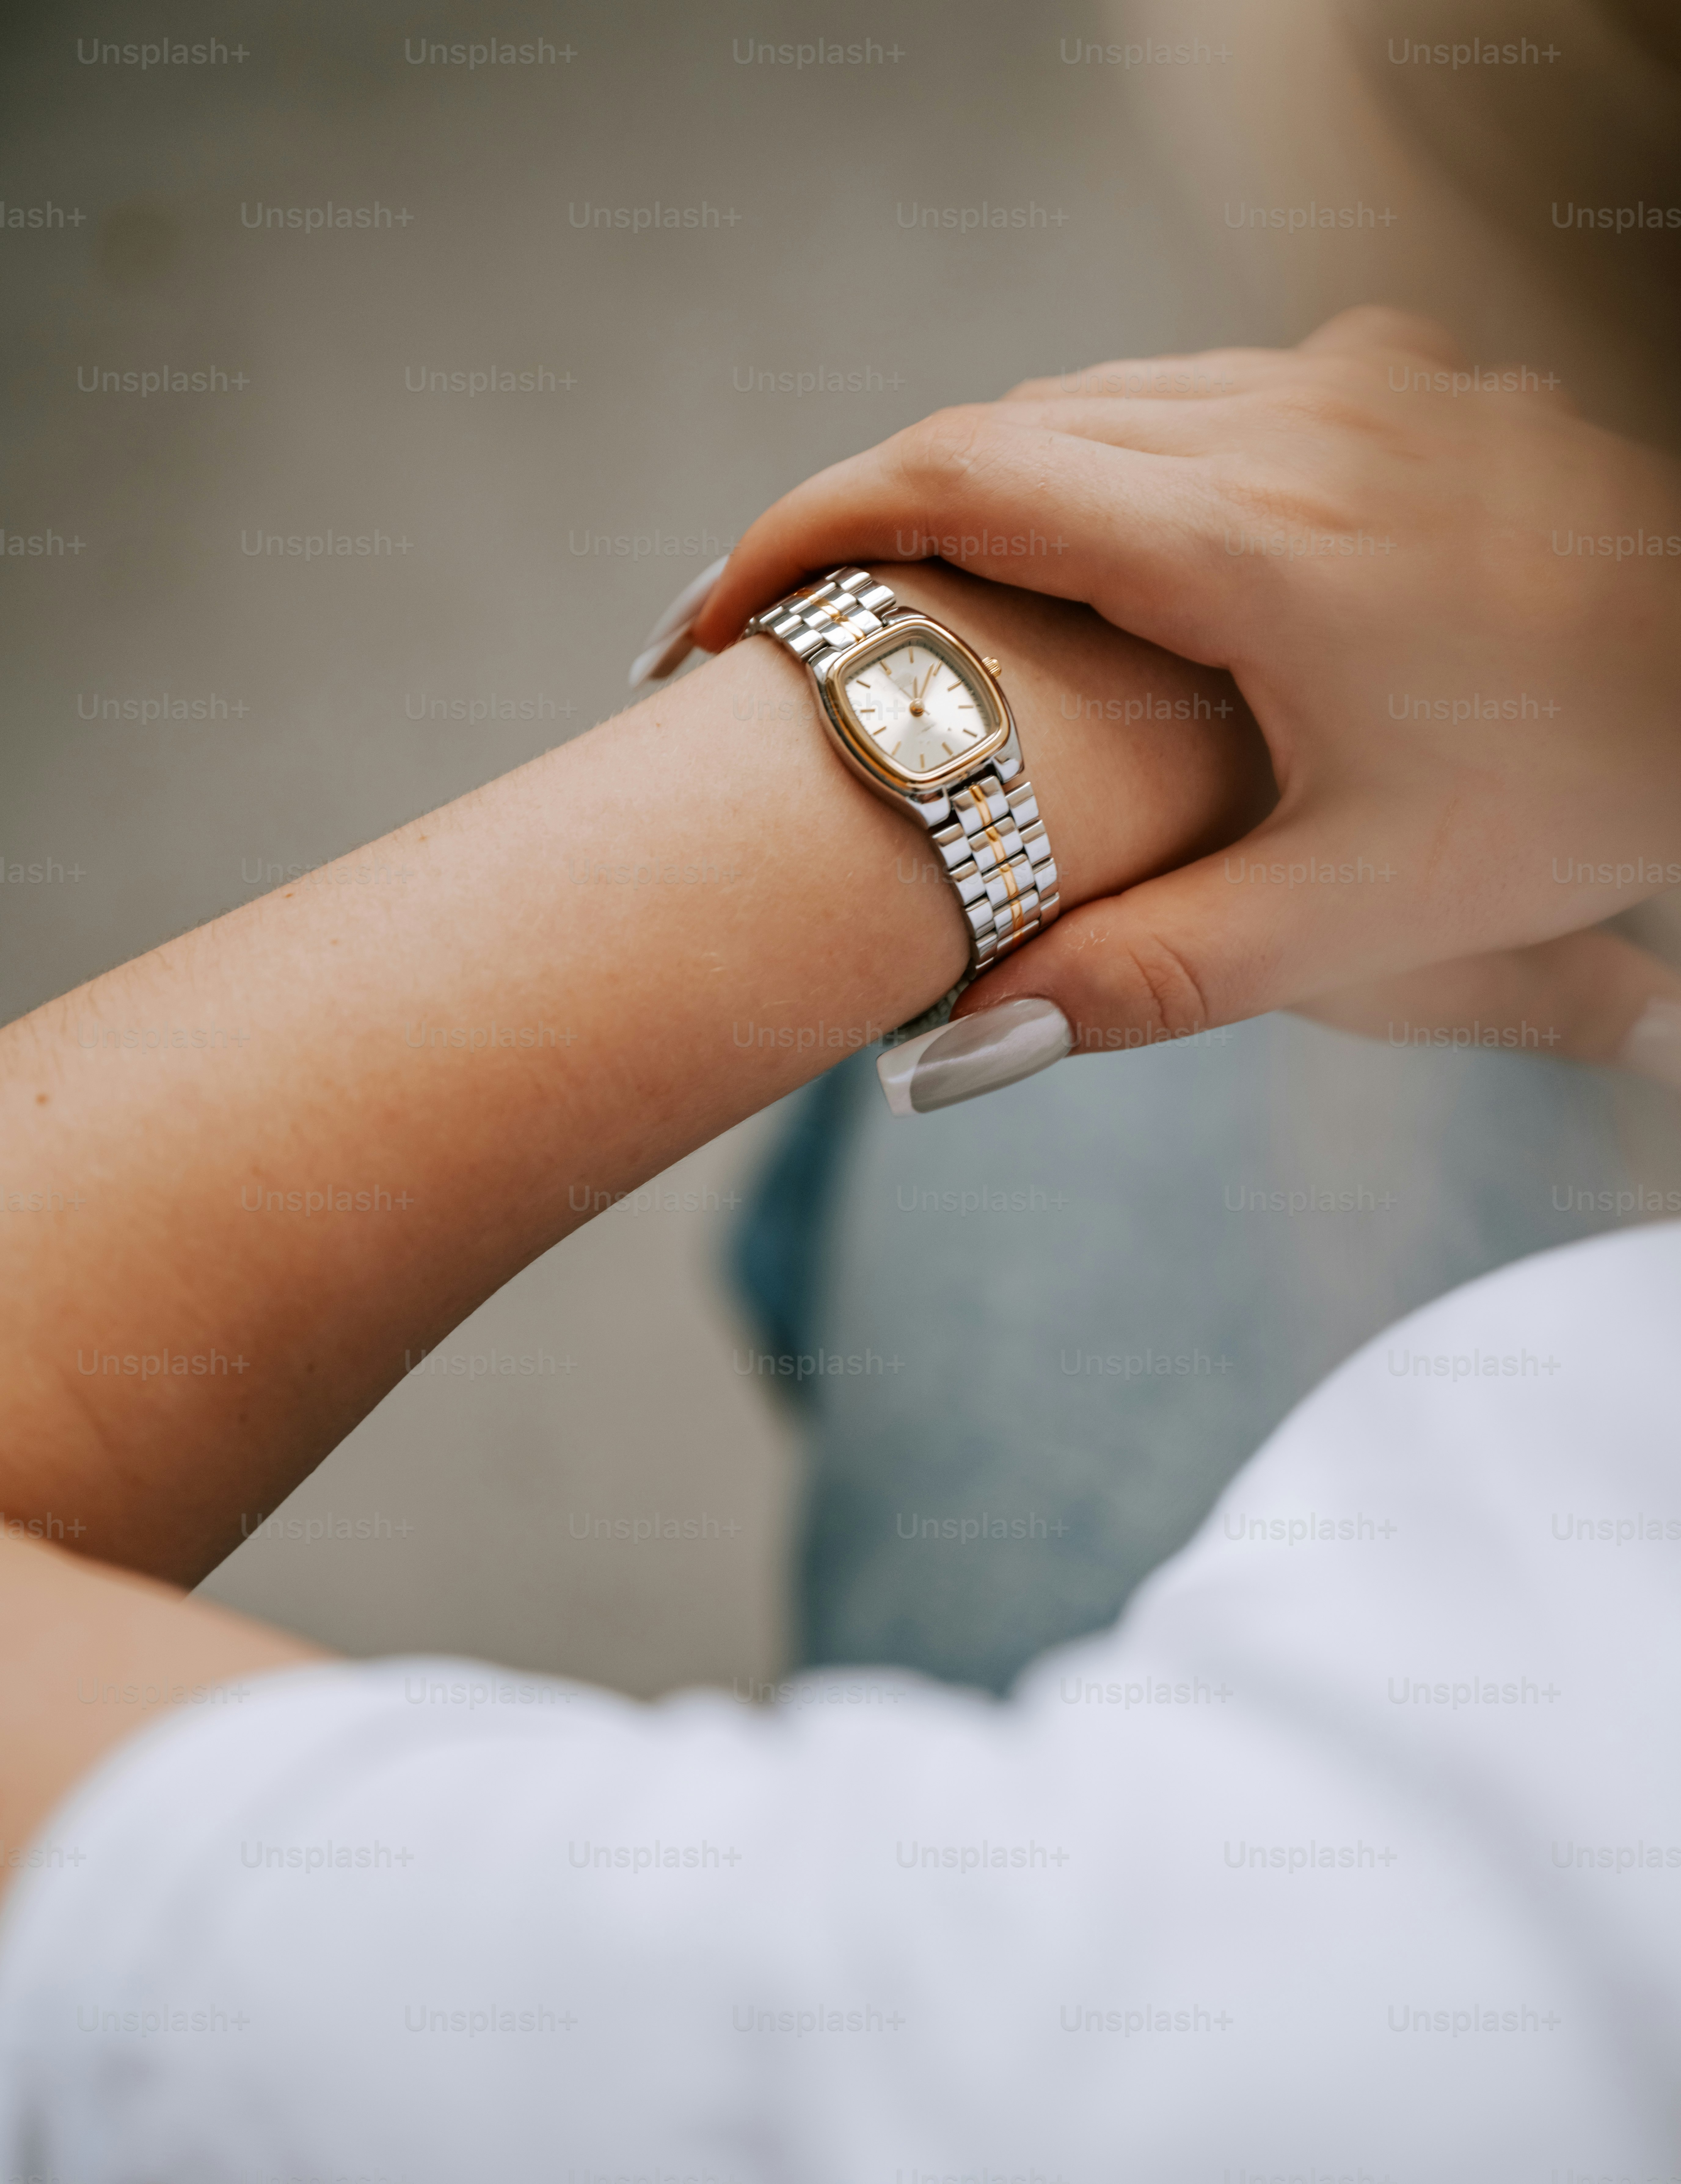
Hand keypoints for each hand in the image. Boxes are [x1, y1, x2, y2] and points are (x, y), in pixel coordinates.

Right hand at [695, 309, 1680, 1077]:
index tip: (709, 618)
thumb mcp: (1364, 913)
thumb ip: (1155, 977)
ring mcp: (1347, 385)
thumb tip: (958, 1054)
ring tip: (897, 610)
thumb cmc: (1583, 780)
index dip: (801, 537)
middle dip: (866, 523)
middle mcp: (1289, 420)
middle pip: (1005, 431)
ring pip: (1090, 405)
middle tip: (784, 638)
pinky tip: (1062, 557)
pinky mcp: (1389, 390)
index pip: (957, 477)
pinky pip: (1179, 398)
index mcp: (1252, 534)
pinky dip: (1082, 465)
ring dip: (972, 492)